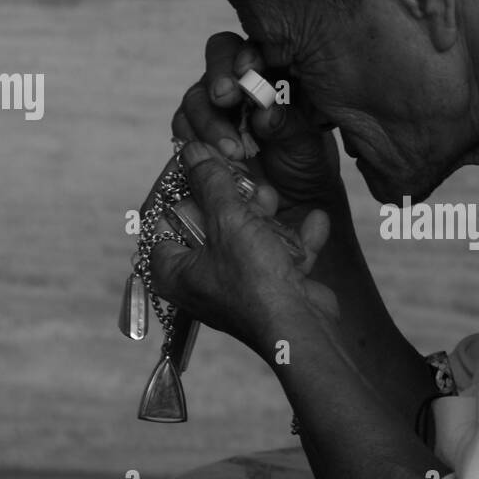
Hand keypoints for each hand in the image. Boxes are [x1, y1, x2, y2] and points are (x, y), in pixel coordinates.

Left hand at [150, 142, 337, 357]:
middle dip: (234, 201)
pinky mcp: (270, 288)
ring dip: (267, 217)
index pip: (163, 218)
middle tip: (245, 186)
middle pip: (209, 223)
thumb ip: (210, 181)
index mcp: (173, 269)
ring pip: (247, 234)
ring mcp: (237, 284)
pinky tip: (315, 221)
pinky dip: (297, 241)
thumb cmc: (253, 281)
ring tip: (274, 204)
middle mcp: (200, 279)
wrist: (301, 329)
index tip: (202, 164)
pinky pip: (279, 254)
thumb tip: (190, 149)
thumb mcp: (228, 220)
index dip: (181, 188)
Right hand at [171, 31, 345, 223]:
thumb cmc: (306, 165)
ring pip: (197, 97)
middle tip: (225, 98)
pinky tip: (214, 159)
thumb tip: (264, 113)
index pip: (251, 48)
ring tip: (234, 151)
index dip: (245, 57)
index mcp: (273, 73)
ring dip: (209, 121)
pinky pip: (184, 130)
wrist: (294, 202)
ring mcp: (216, 108)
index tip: (248, 73)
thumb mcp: (307, 145)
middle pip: (217, 58)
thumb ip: (288, 125)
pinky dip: (194, 142)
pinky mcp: (197, 135)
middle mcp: (240, 83)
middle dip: (219, 77)